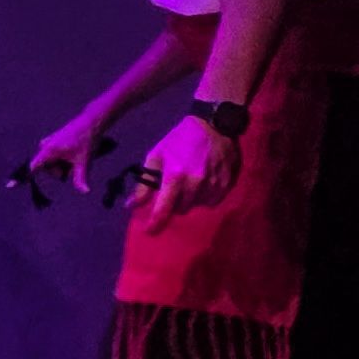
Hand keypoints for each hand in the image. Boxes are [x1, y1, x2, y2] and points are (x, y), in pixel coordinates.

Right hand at [28, 111, 116, 194]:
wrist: (91, 123)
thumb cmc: (87, 141)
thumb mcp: (84, 161)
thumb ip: (81, 178)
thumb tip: (85, 192)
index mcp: (49, 151)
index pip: (33, 168)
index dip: (22, 178)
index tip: (9, 186)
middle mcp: (44, 146)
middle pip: (47, 169)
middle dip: (60, 170)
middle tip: (75, 163)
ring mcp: (47, 143)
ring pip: (51, 164)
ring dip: (62, 165)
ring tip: (75, 155)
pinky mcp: (51, 142)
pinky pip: (52, 157)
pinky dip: (61, 159)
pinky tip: (72, 151)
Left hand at [134, 108, 240, 226]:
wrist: (213, 126)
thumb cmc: (179, 140)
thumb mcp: (156, 157)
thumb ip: (144, 183)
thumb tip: (131, 205)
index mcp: (175, 177)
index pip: (164, 209)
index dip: (155, 223)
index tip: (149, 231)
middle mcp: (196, 185)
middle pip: (180, 209)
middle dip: (173, 204)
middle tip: (172, 190)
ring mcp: (214, 185)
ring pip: (197, 206)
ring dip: (189, 200)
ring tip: (188, 182)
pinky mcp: (227, 185)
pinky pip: (212, 201)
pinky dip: (205, 197)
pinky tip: (202, 182)